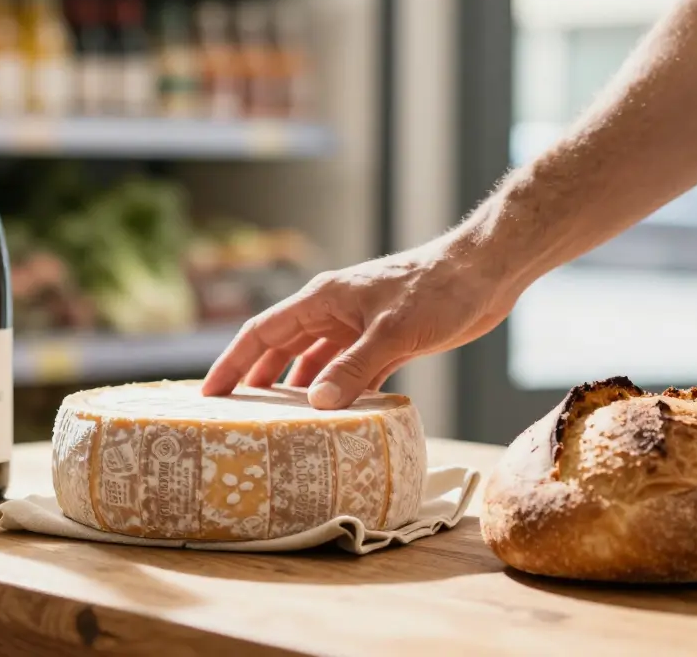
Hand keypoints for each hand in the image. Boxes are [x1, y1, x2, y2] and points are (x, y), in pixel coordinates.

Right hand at [200, 241, 519, 409]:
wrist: (485, 273)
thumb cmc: (438, 290)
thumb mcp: (392, 332)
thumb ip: (353, 369)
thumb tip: (318, 404)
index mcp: (323, 300)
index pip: (263, 332)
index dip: (233, 362)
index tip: (211, 393)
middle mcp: (334, 312)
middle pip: (282, 348)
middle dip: (257, 379)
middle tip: (236, 415)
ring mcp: (359, 327)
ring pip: (315, 362)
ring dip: (298, 390)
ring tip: (279, 423)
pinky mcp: (386, 341)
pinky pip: (350, 372)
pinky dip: (339, 394)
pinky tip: (334, 419)